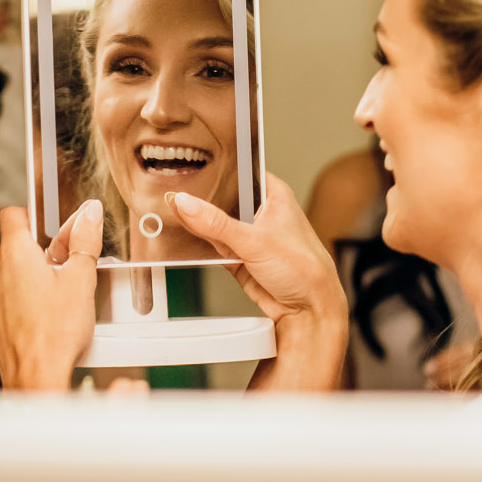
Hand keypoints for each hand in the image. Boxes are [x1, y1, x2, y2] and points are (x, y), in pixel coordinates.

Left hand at [0, 199, 102, 389]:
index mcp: (15, 254)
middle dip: (45, 250)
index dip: (35, 214)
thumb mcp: (81, 279)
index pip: (14, 214)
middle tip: (69, 264)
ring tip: (64, 292)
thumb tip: (90, 214)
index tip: (53, 224)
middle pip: (19, 244)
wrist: (36, 376)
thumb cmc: (54, 333)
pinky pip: (15, 294)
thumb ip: (85, 240)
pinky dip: (32, 296)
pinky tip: (53, 312)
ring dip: (39, 275)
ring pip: (17, 271)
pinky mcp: (0, 317)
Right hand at [167, 173, 348, 391]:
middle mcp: (261, 212)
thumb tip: (186, 203)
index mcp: (273, 194)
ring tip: (174, 217)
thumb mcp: (255, 241)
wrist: (307, 311)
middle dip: (203, 201)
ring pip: (216, 223)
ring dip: (200, 225)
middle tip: (175, 197)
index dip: (215, 171)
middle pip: (223, 199)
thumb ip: (216, 223)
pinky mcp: (239, 256)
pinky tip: (187, 240)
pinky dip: (202, 245)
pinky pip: (213, 245)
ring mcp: (249, 235)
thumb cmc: (305, 269)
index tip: (189, 170)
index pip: (239, 172)